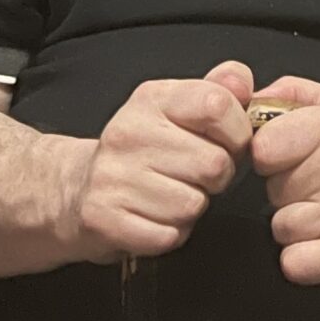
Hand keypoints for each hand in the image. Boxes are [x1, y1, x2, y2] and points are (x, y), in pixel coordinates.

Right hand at [67, 61, 252, 261]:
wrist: (76, 190)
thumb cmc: (142, 150)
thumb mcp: (177, 107)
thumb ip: (219, 89)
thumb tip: (243, 84)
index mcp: (152, 98)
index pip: (217, 105)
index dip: (238, 132)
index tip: (228, 142)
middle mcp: (128, 132)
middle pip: (214, 163)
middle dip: (218, 177)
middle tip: (196, 175)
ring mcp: (112, 176)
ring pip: (193, 204)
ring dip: (193, 207)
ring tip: (171, 194)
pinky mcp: (103, 219)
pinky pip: (169, 236)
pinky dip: (171, 233)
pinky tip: (154, 217)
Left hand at [248, 76, 319, 285]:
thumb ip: (295, 94)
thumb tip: (247, 102)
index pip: (263, 148)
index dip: (270, 155)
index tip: (289, 157)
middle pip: (271, 190)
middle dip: (290, 188)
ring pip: (281, 227)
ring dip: (300, 223)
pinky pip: (294, 264)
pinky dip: (305, 259)